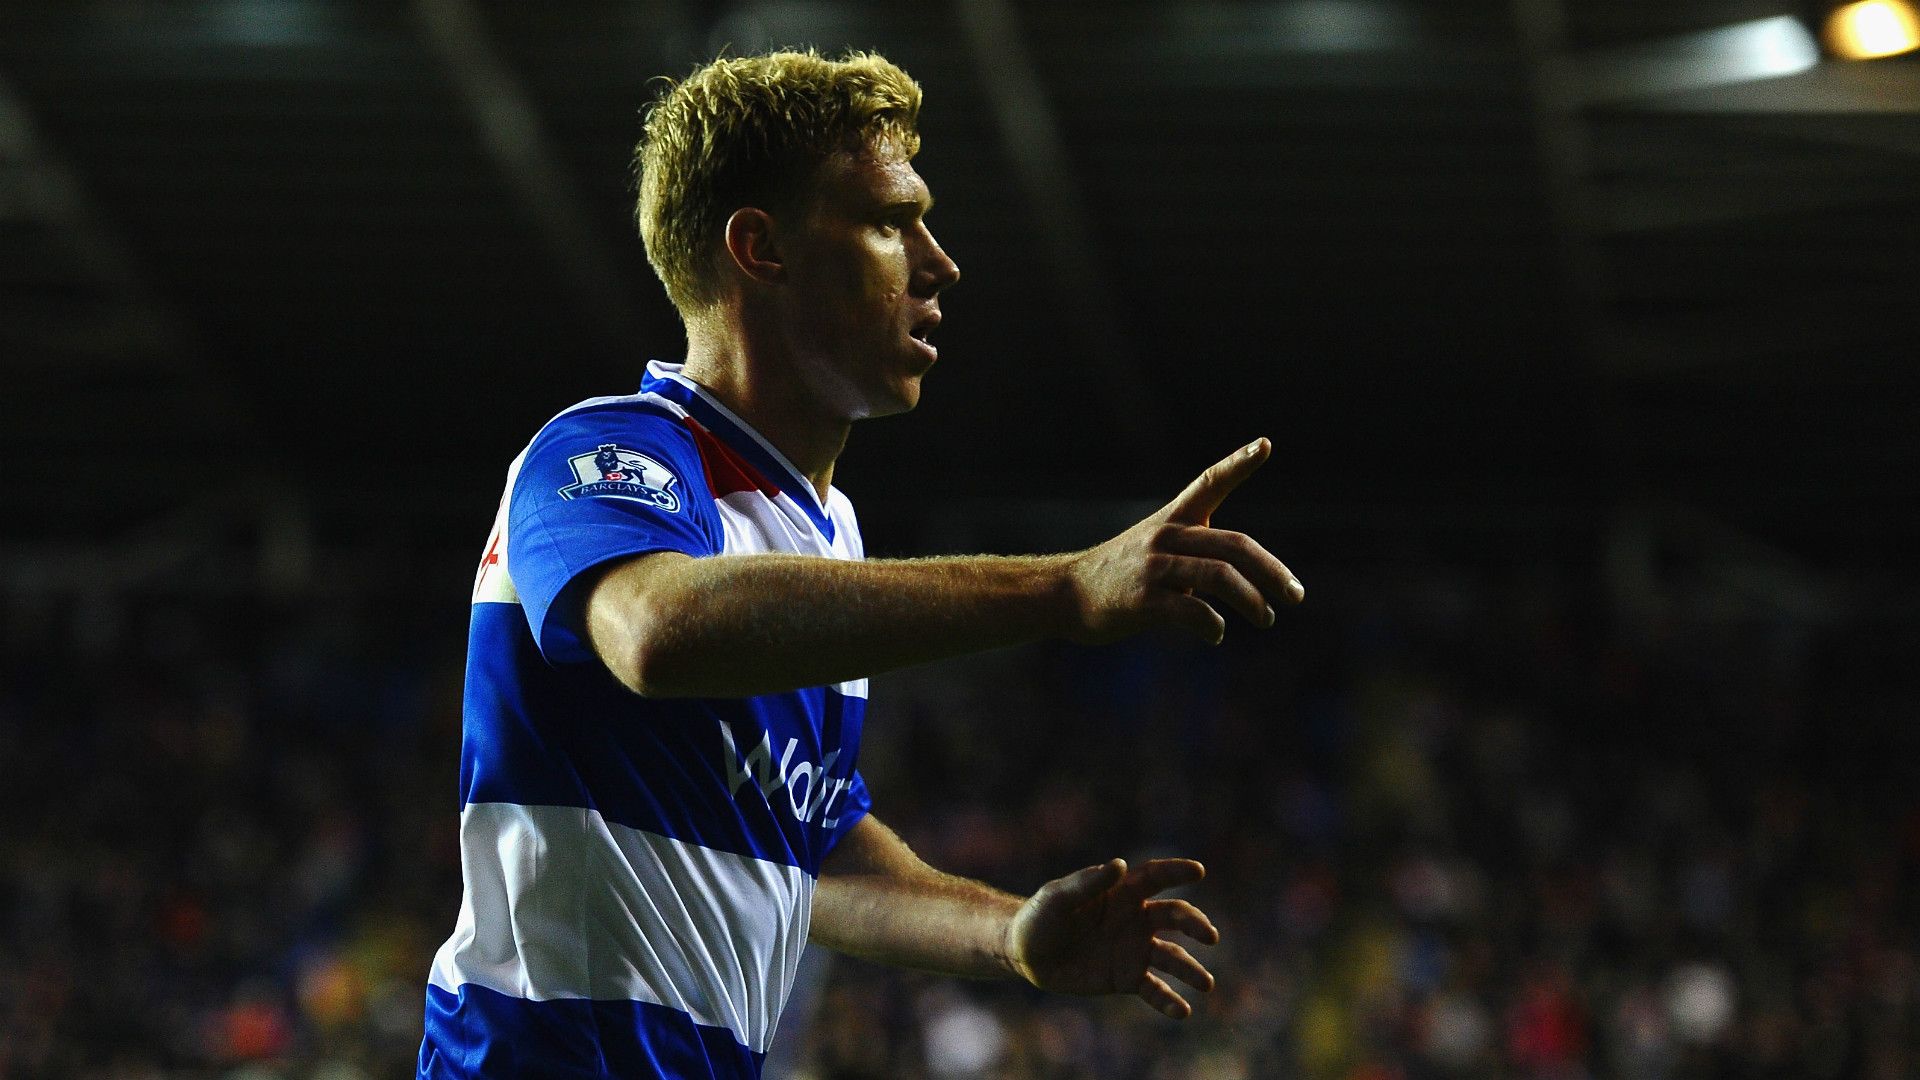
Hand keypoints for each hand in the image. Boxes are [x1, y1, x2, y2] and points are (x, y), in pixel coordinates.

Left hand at [1003, 858, 1221, 1018]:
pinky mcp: (1125, 979)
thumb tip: (1119, 865)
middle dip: (1195, 924)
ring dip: (1191, 969)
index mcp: (1121, 894)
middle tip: (1210, 936)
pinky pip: (1154, 990)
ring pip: (1172, 957)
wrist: (1025, 954)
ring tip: (1206, 983)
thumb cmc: (1039, 917)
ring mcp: (1133, 950)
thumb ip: (1087, 883)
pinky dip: (1169, 1001)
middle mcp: (1135, 919)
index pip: (1155, 877)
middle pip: (1174, 917)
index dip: (1176, 872)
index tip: (1198, 871)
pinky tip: (1182, 1011)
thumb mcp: (1056, 897)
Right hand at [1066, 438, 1302, 644]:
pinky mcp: (1143, 600)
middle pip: (1234, 546)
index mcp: (1173, 520)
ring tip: (1267, 618)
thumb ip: (1199, 556)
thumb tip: (1247, 586)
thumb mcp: (1157, 550)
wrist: (1066, 594)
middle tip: (1295, 595)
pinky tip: (1216, 634)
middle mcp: (1166, 537)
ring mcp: (1154, 567)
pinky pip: (1193, 611)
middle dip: (1272, 571)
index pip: (1209, 482)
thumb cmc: (1122, 576)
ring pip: (1220, 577)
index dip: (1238, 463)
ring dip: (1253, 601)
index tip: (1265, 445)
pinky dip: (1213, 626)